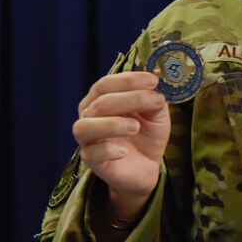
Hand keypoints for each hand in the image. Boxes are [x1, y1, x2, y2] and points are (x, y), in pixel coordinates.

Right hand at [73, 71, 169, 218]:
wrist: (146, 166)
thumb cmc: (146, 134)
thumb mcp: (156, 112)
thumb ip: (154, 96)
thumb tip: (156, 75)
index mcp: (101, 99)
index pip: (106, 84)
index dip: (128, 80)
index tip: (153, 80)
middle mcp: (90, 116)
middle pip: (99, 102)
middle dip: (129, 98)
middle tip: (154, 101)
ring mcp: (88, 139)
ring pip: (85, 126)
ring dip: (112, 124)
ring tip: (135, 127)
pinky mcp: (92, 161)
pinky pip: (91, 154)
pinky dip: (107, 150)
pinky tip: (124, 152)